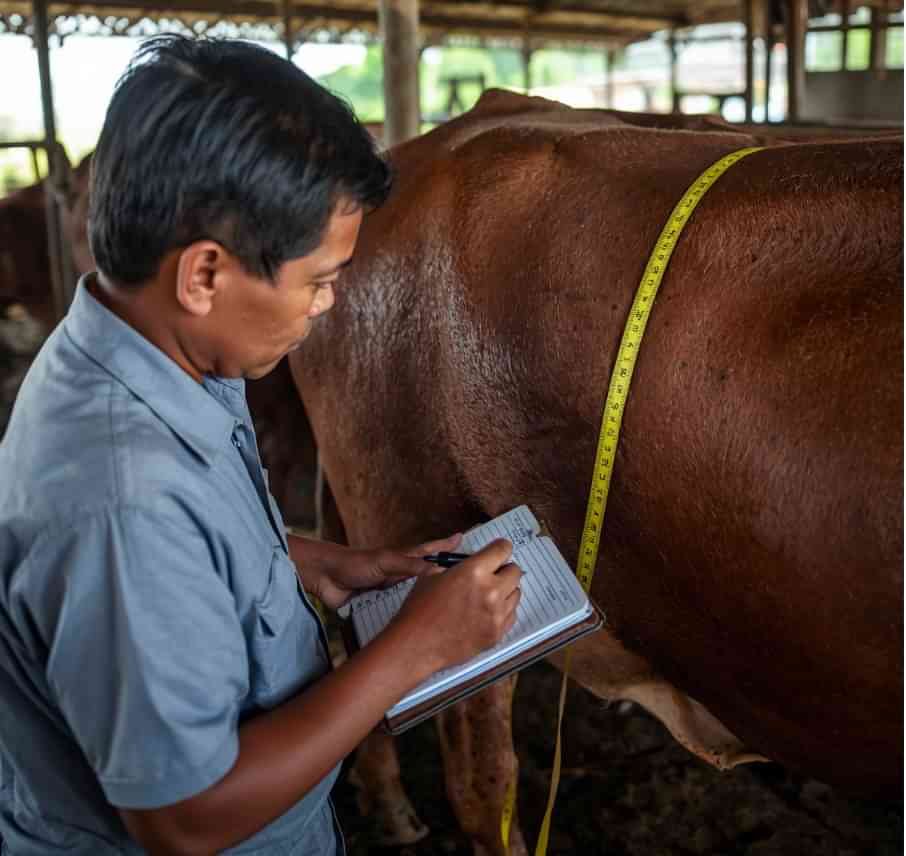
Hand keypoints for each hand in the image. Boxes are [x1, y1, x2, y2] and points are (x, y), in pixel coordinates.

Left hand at [289, 532, 464, 609]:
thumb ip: (411, 566)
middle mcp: (399, 575)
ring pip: (414, 597)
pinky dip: (407, 617)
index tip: (463, 538)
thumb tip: (440, 570)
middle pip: (426, 577)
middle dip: (443, 580)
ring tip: (446, 610)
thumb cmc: (353, 563)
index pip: (430, 551)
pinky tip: (417, 626)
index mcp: (403, 559)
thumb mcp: (386, 562)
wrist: (325, 579)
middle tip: (464, 584)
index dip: (446, 546)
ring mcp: (389, 592)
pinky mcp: (379, 608)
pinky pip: (398, 613)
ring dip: (426, 603)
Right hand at [391, 539, 522, 674]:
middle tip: (491, 574)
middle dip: (503, 569)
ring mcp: (496, 615)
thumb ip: (457, 564)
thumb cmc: (419, 608)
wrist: (415, 645)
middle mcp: (491, 591)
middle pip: (515, 571)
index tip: (498, 550)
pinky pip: (511, 615)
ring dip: (505, 590)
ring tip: (487, 595)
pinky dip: (502, 610)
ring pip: (516, 593)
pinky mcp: (496, 634)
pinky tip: (486, 612)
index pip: (503, 549)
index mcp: (474, 571)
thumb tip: (473, 561)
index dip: (500, 547)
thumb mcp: (432, 574)